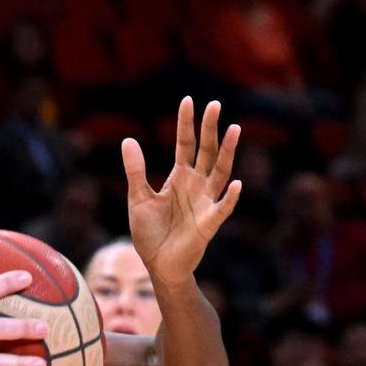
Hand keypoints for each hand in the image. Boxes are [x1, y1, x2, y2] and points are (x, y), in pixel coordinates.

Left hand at [123, 98, 241, 285]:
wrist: (158, 264)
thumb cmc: (150, 233)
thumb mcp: (138, 198)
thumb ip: (136, 170)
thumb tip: (128, 140)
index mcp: (179, 178)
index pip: (185, 145)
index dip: (186, 124)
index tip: (189, 100)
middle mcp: (196, 186)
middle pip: (206, 152)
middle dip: (211, 129)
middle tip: (216, 105)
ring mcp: (205, 203)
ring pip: (220, 173)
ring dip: (227, 153)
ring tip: (234, 130)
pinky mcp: (208, 224)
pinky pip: (222, 209)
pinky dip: (230, 198)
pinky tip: (237, 185)